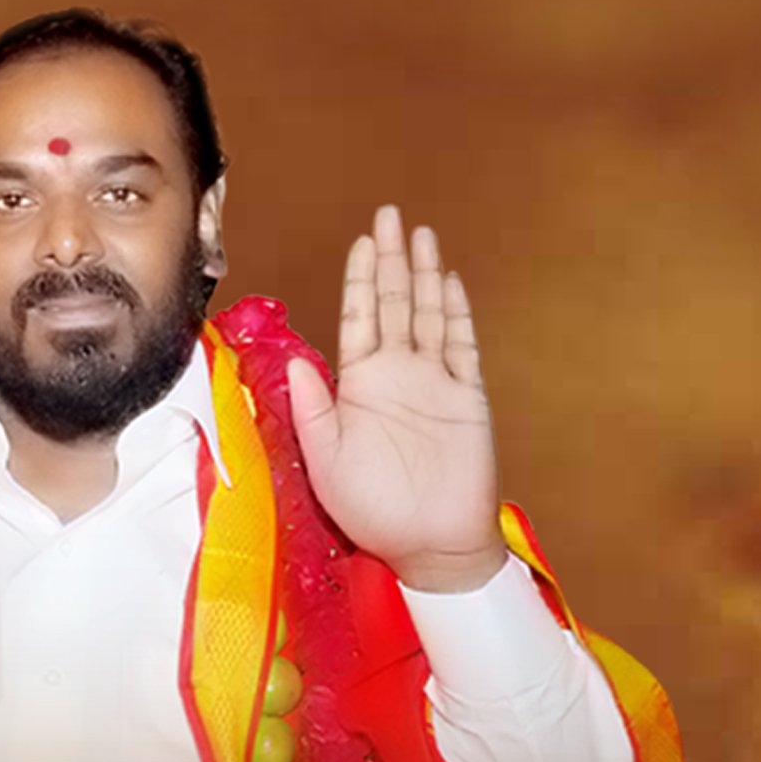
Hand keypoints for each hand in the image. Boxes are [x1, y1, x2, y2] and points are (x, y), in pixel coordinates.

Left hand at [287, 206, 505, 592]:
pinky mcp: (466, 399)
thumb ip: (310, 409)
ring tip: (420, 235)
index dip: (361, 279)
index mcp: (359, 385)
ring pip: (428, 315)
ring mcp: (434, 383)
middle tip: (389, 216)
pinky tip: (448, 283)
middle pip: (395, 304)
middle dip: (391, 260)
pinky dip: (455, 314)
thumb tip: (295, 360)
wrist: (428, 546)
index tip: (361, 242)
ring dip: (424, 275)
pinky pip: (461, 347)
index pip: (359, 318)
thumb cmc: (372, 510)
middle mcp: (396, 375)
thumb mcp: (325, 459)